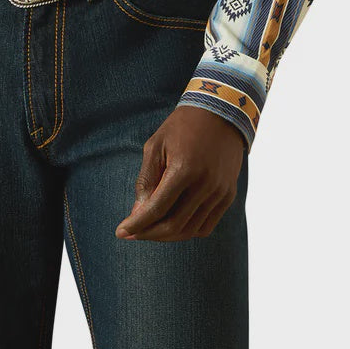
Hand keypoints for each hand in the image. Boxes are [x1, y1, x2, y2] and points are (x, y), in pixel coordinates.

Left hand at [115, 107, 245, 241]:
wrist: (220, 113)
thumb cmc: (182, 127)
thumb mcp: (156, 145)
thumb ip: (147, 180)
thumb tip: (138, 213)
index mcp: (184, 169)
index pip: (157, 209)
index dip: (137, 224)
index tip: (120, 232)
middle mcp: (205, 184)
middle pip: (173, 225)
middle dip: (148, 233)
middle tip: (132, 233)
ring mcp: (220, 192)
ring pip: (190, 230)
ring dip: (167, 235)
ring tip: (150, 229)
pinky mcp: (228, 195)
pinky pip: (206, 226)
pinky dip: (187, 231)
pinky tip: (172, 223)